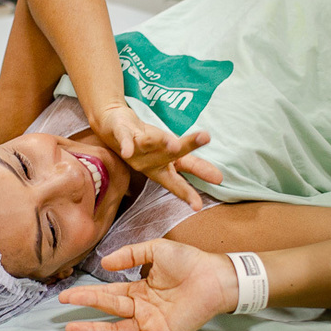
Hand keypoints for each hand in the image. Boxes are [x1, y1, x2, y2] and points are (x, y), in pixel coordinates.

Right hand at [59, 239, 237, 330]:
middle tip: (62, 309)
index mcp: (140, 290)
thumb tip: (105, 264)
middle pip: (108, 312)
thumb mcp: (155, 250)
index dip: (87, 294)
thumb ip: (130, 255)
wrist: (214, 276)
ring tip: (72, 329)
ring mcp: (151, 323)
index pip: (108, 294)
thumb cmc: (189, 261)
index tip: (67, 294)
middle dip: (85, 310)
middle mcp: (142, 308)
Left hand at [93, 103, 222, 210]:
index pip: (177, 182)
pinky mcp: (122, 135)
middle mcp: (149, 162)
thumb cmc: (145, 141)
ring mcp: (135, 149)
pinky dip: (127, 145)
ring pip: (152, 145)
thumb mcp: (172, 154)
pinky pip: (125, 140)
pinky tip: (128, 151)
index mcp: (162, 167)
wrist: (112, 124)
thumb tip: (219, 179)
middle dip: (186, 158)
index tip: (198, 206)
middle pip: (171, 157)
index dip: (187, 194)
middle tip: (201, 166)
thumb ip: (193, 165)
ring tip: (174, 144)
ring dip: (162, 145)